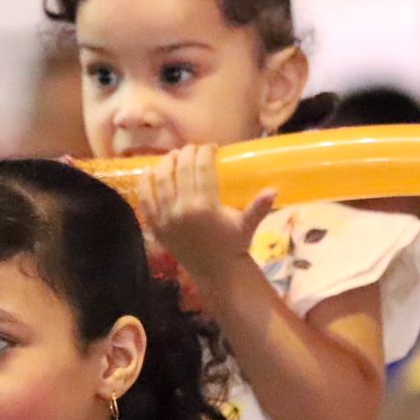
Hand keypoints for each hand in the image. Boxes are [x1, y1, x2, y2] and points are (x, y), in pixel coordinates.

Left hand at [135, 144, 275, 281]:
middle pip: (181, 169)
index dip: (206, 152)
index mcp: (206, 206)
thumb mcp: (247, 225)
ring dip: (166, 163)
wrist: (215, 272)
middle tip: (193, 149)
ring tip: (174, 156)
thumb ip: (259, 207)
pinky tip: (148, 171)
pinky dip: (144, 183)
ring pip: (161, 180)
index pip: (202, 168)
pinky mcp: (155, 226)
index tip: (211, 147)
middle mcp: (183, 209)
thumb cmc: (233, 245)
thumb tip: (274, 189)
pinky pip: (145, 200)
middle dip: (187, 153)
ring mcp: (166, 218)